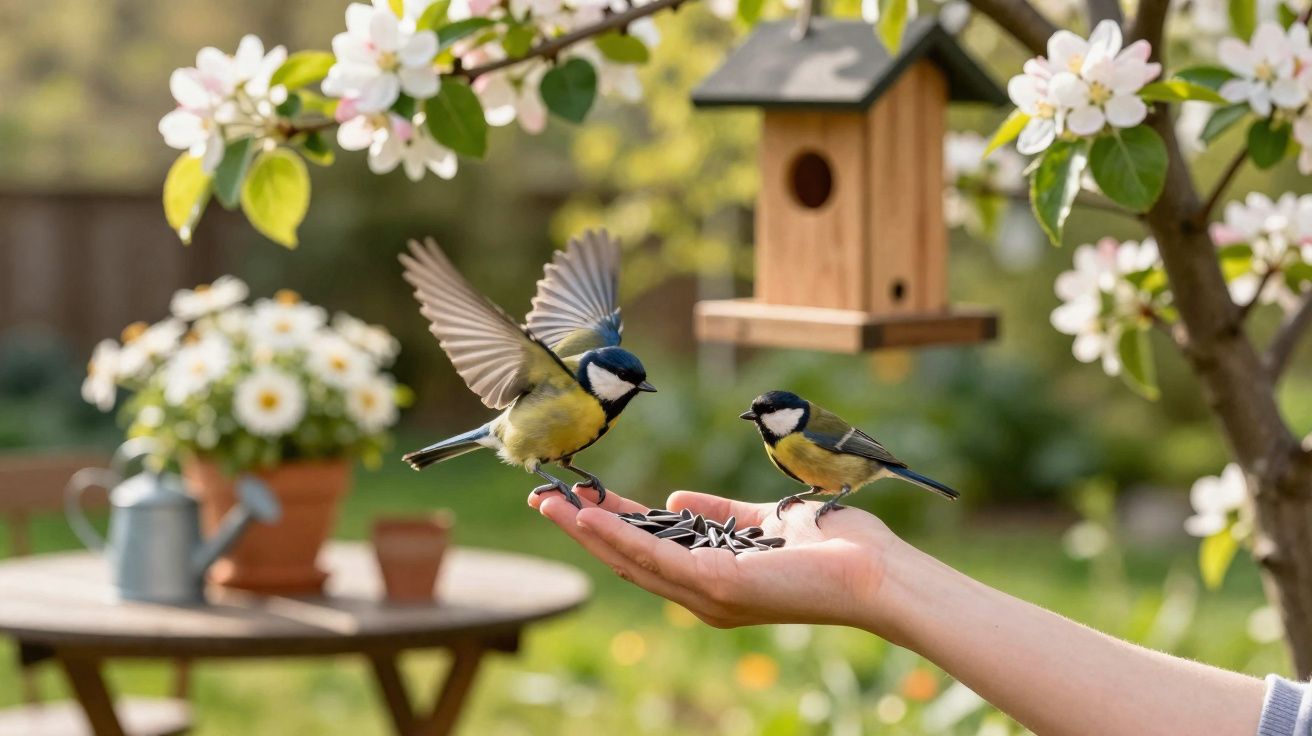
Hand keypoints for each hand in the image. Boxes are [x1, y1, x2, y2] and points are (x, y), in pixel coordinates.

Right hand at [529, 487, 903, 630]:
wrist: (877, 570)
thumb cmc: (835, 547)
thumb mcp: (763, 521)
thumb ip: (720, 513)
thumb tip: (674, 502)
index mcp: (712, 580)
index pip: (648, 550)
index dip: (607, 525)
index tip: (575, 500)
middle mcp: (703, 595)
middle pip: (628, 559)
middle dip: (583, 530)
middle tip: (543, 501)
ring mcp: (709, 595)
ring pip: (632, 560)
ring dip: (588, 532)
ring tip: (551, 505)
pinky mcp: (719, 586)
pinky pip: (658, 558)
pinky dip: (619, 536)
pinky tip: (590, 516)